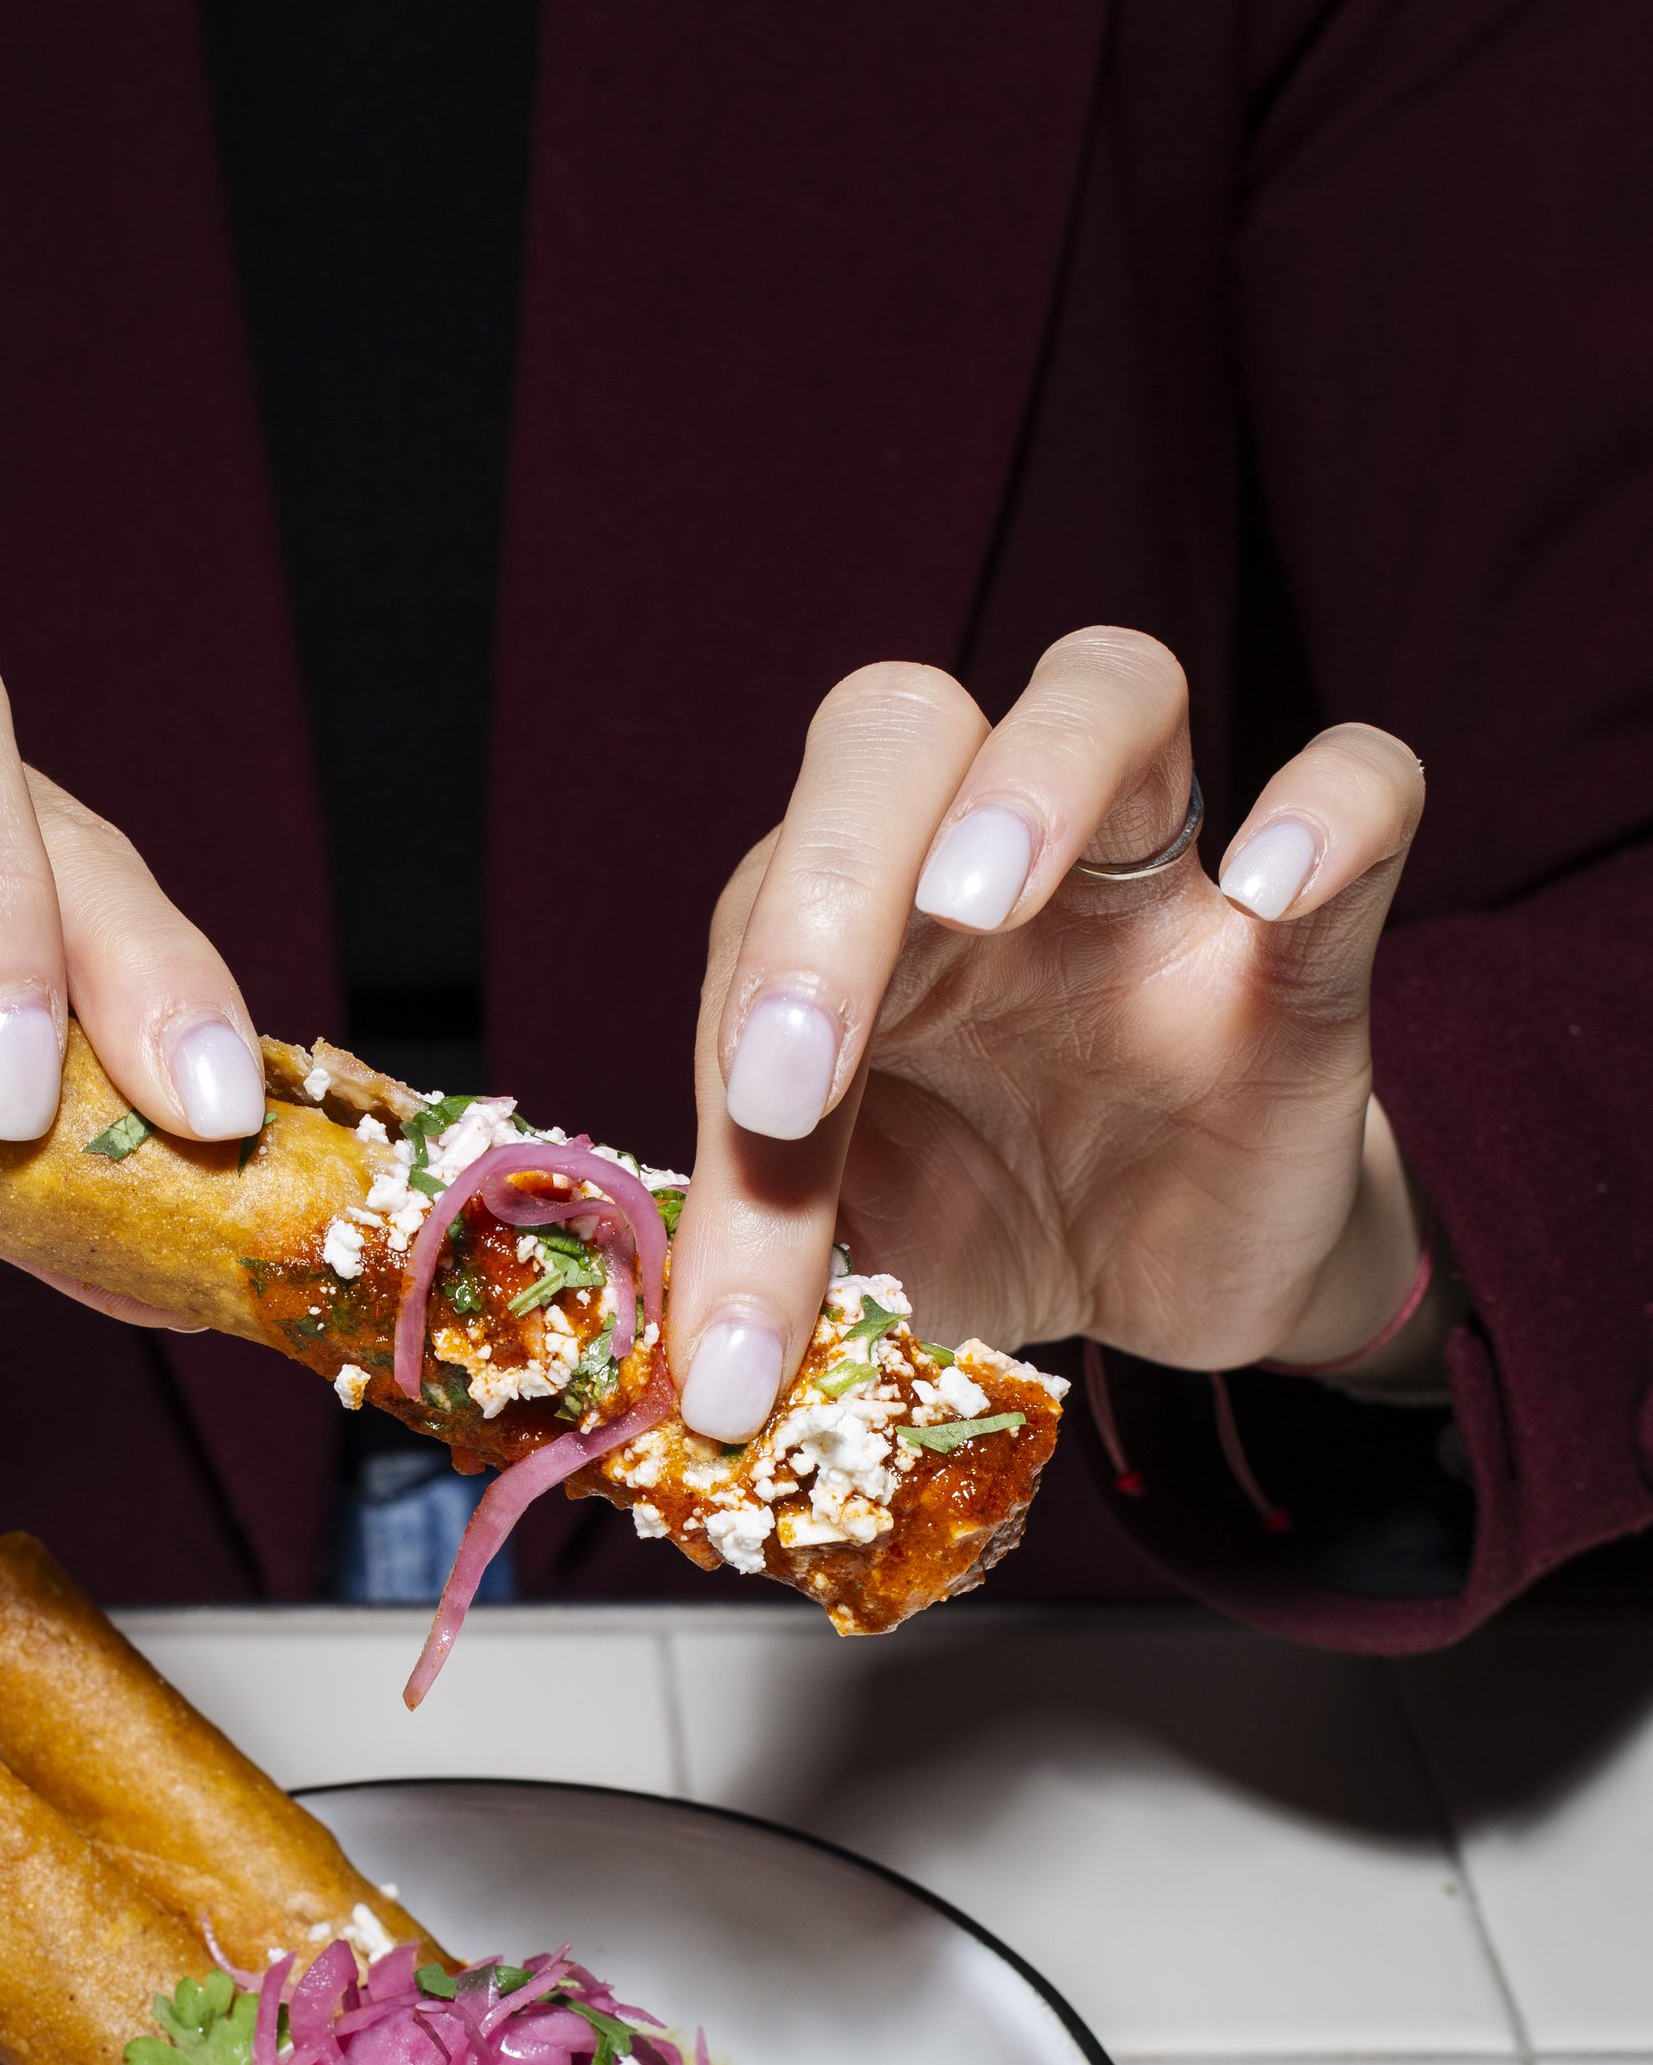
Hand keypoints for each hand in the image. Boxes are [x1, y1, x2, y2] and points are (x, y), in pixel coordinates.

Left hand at [666, 626, 1434, 1438]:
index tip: (756, 1132)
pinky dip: (1329, 811)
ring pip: (1109, 685)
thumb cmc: (987, 1224)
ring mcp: (1157, 874)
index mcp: (853, 929)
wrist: (1166, 1287)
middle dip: (837, 873)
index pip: (771, 898)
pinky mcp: (1310, 938)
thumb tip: (700, 1379)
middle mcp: (987, 860)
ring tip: (984, 899)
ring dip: (1035, 771)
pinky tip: (1272, 895)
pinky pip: (1362, 787)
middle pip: (898, 732)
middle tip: (809, 1056)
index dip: (746, 1008)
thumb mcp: (869, 1262)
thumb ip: (784, 1272)